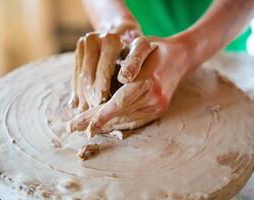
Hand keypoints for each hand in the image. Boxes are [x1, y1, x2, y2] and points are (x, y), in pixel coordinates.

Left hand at [67, 36, 191, 136]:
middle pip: (119, 115)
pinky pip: (136, 122)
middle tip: (73, 127)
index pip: (119, 102)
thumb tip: (123, 78)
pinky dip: (118, 124)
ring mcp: (158, 107)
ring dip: (105, 125)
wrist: (180, 58)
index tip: (81, 125)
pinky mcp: (158, 111)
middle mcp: (155, 99)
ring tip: (84, 128)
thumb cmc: (156, 49)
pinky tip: (104, 125)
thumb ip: (133, 60)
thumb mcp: (143, 44)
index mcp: (149, 82)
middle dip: (95, 122)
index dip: (99, 115)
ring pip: (126, 121)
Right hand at [68, 22, 140, 111]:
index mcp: (110, 41)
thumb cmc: (134, 50)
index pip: (103, 72)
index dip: (102, 92)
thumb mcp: (135, 61)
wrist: (122, 31)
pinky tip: (78, 104)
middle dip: (90, 97)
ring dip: (81, 97)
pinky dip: (77, 90)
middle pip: (88, 76)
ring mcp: (83, 44)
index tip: (103, 108)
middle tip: (91, 114)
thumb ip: (127, 76)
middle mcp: (94, 39)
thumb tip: (118, 96)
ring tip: (84, 113)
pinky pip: (75, 74)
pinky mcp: (77, 50)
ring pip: (80, 77)